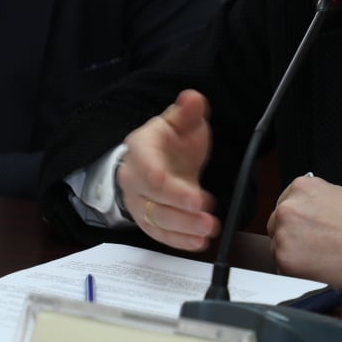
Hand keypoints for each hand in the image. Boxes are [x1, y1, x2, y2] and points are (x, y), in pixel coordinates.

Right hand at [118, 90, 217, 251]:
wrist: (160, 159)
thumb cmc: (171, 140)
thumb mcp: (182, 121)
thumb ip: (189, 112)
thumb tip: (193, 98)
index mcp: (140, 147)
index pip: (146, 165)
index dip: (164, 181)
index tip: (190, 194)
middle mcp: (133, 176)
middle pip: (153, 197)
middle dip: (181, 210)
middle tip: (208, 218)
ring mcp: (137, 200)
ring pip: (156, 219)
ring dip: (183, 228)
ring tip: (208, 230)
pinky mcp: (146, 219)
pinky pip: (158, 234)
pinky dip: (178, 240)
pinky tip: (198, 243)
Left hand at [265, 177, 341, 292]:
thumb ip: (337, 192)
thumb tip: (333, 200)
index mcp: (303, 187)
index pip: (287, 201)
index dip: (299, 216)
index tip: (307, 225)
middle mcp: (288, 209)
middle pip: (277, 223)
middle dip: (292, 233)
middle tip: (313, 243)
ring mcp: (284, 237)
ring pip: (277, 247)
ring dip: (293, 252)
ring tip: (319, 258)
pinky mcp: (286, 263)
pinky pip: (282, 268)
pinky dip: (297, 272)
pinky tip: (317, 269)